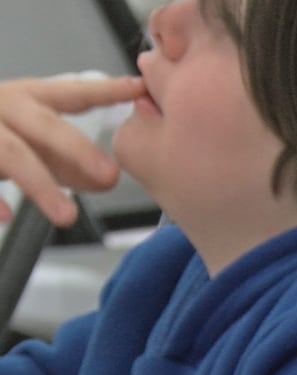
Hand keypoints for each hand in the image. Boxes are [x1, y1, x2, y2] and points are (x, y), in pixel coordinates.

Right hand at [0, 75, 144, 225]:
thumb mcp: (31, 138)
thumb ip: (69, 160)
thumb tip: (109, 180)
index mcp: (27, 98)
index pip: (73, 93)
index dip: (105, 91)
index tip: (137, 88)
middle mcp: (2, 107)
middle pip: (43, 125)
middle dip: (77, 149)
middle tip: (110, 175)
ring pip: (12, 154)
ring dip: (40, 186)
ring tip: (67, 217)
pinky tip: (6, 216)